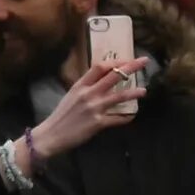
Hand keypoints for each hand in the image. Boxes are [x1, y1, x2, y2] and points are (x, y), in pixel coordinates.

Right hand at [24, 56, 146, 162]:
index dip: (116, 62)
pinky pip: (118, 119)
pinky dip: (127, 117)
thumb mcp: (71, 97)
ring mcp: (94, 108)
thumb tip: (101, 82)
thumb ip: (86, 89)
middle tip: (144, 61)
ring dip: (134, 93)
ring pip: (119, 96)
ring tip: (144, 91)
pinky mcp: (98, 123)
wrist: (50, 135)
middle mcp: (88, 94)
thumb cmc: (60, 116)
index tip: (127, 60)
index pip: (99, 67)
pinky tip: (132, 116)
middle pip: (113, 76)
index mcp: (79, 86)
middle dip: (131, 67)